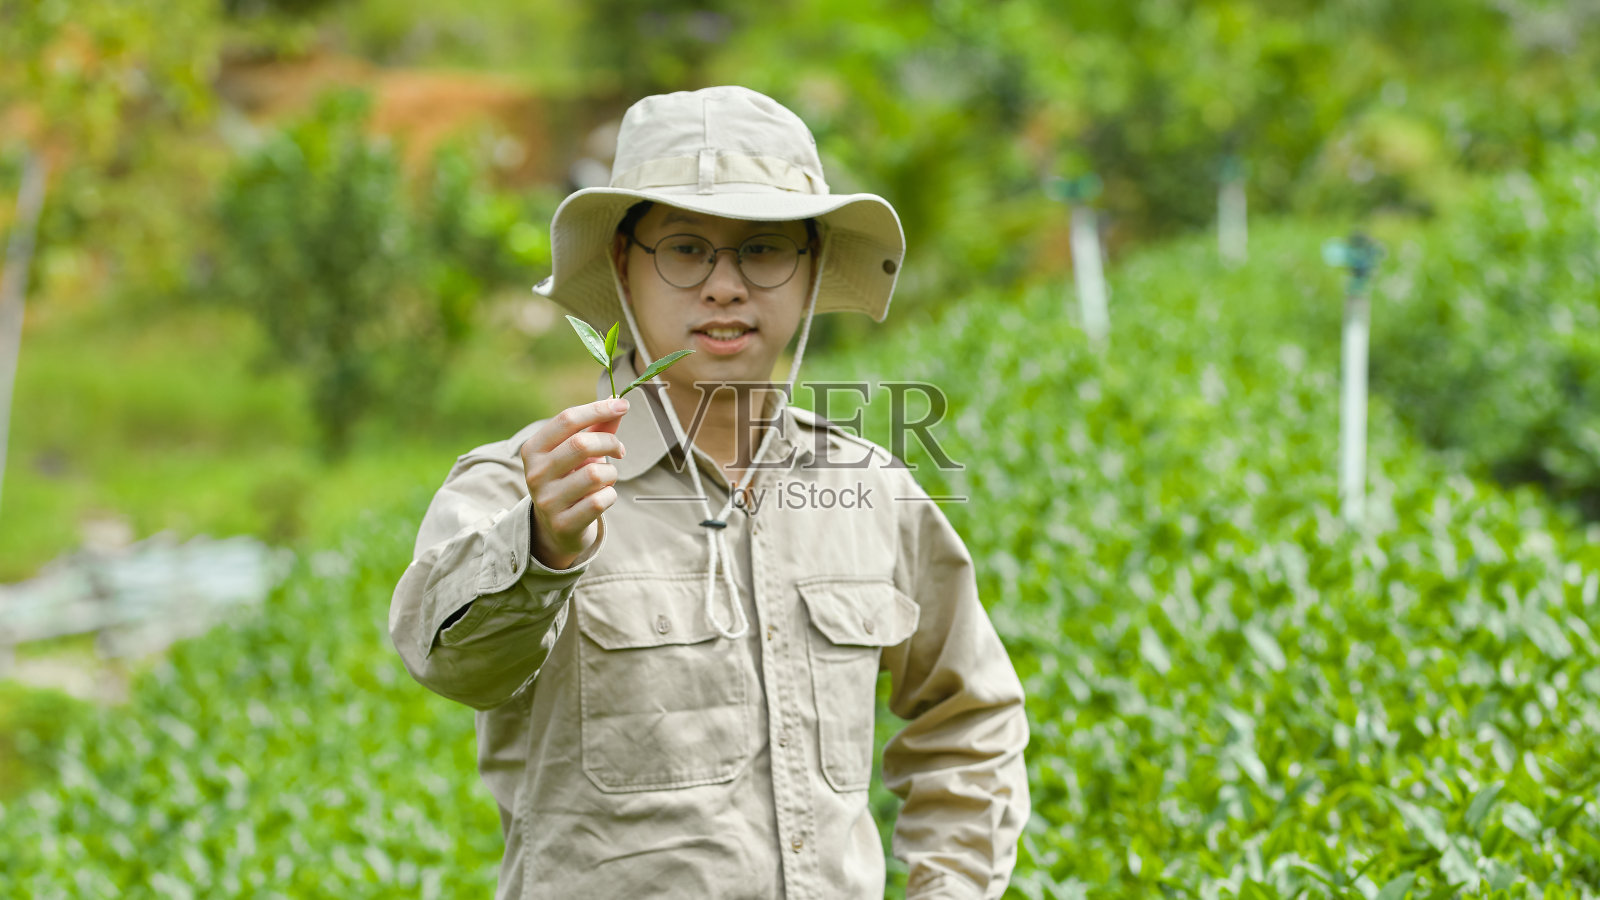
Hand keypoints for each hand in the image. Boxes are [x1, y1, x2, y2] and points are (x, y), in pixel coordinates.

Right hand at [519, 398, 628, 569]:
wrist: (557, 528)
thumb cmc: (570, 479)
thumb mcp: (577, 452)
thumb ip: (597, 427)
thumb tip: (617, 400)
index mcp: (534, 449)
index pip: (566, 419)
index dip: (597, 409)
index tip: (622, 405)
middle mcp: (535, 474)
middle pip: (582, 444)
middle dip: (610, 442)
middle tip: (619, 450)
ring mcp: (547, 501)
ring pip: (595, 474)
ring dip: (611, 473)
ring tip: (606, 478)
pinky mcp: (563, 524)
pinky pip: (600, 501)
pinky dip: (610, 495)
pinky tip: (603, 497)